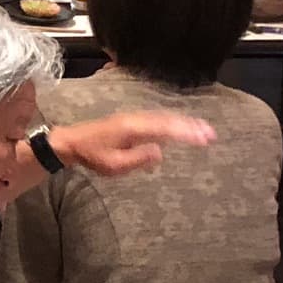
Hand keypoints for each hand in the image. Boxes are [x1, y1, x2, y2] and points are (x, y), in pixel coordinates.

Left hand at [52, 111, 215, 175]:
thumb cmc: (92, 156)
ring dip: (183, 122)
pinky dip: (171, 122)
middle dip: (190, 125)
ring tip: (202, 129)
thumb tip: (160, 152)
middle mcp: (134, 119)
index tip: (204, 137)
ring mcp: (132, 118)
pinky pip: (155, 119)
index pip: (165, 128)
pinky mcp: (129, 121)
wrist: (71, 142)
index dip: (186, 132)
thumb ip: (138, 158)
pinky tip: (180, 128)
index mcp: (132, 128)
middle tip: (211, 133)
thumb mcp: (114, 165)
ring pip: (162, 117)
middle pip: (167, 119)